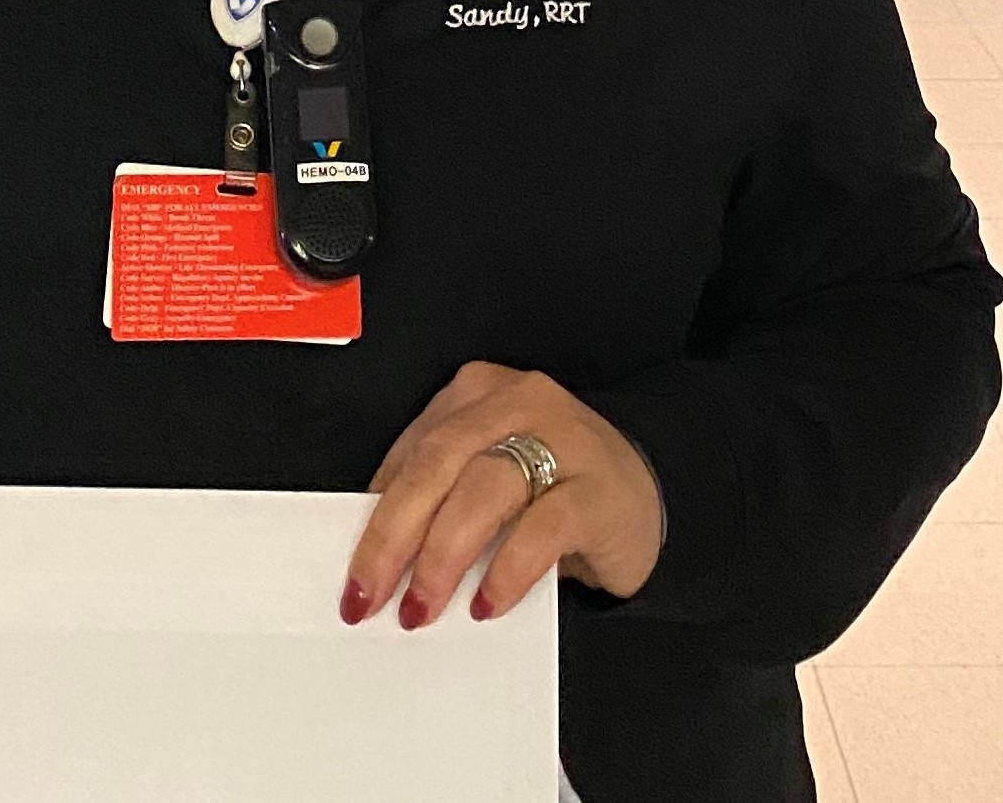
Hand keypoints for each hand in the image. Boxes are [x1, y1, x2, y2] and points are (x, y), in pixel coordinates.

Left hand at [341, 361, 663, 629]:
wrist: (648, 491)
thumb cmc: (553, 487)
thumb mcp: (492, 478)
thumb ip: (445, 498)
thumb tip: (382, 558)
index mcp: (477, 395)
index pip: (413, 451)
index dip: (376, 514)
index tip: (354, 572)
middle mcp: (516, 403)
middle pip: (437, 463)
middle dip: (395, 535)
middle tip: (370, 595)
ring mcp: (562, 439)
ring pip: (483, 489)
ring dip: (443, 555)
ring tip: (421, 606)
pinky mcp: (598, 489)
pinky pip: (543, 527)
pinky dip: (507, 568)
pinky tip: (488, 603)